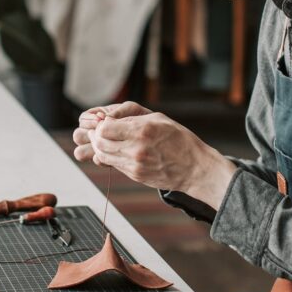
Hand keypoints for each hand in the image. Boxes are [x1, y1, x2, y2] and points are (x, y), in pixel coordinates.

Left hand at [72, 101, 235, 209]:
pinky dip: (110, 157)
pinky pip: (113, 164)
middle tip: (100, 131)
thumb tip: (108, 118)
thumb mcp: (158, 118)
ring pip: (103, 155)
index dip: (101, 124)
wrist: (194, 168)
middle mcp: (136, 149)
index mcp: (142, 130)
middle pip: (100, 142)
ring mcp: (134, 165)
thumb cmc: (179, 139)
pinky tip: (116, 150)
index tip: (105, 121)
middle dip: (96, 136)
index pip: (105, 127)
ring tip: (105, 141)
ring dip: (100, 147)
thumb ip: (131, 117)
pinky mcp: (134, 175)